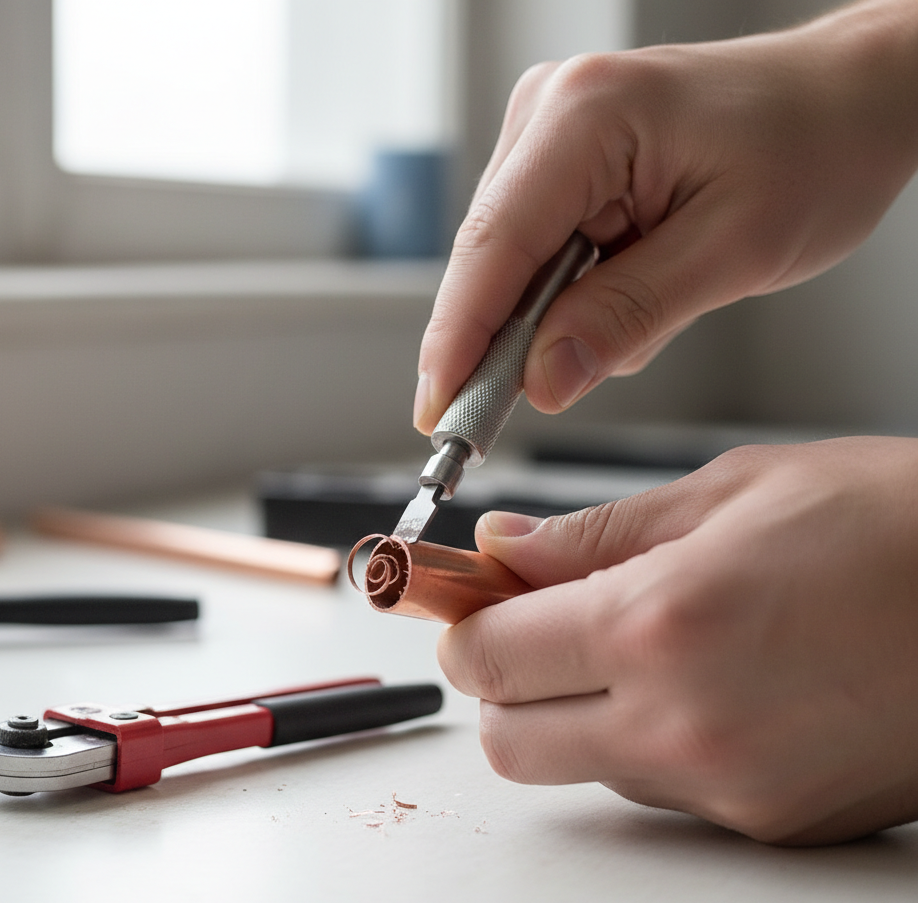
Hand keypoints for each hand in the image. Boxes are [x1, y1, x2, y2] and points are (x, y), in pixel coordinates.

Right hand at [414, 0, 917, 431]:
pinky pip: (541, 255)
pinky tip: (636, 285)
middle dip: (501, 343)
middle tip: (508, 417)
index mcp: (586, 118)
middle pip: (488, 261)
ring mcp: (550, 136)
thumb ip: (626, 318)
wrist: (850, 100)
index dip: (457, 341)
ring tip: (652, 306)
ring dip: (557, 316)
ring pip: (512, 266)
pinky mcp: (563, 162)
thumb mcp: (732, 250)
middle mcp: (551, 115)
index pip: (493, 248)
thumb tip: (541, 381)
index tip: (437, 416)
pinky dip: (574, 295)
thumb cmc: (815, 149)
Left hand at [437, 438, 917, 844]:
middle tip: (535, 626)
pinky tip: (708, 682)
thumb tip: (502, 548)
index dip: (459, 624)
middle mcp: (684, 725)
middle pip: (507, 743)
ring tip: (644, 643)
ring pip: (580, 768)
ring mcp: (730, 788)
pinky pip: (659, 790)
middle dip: (499, 684)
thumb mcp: (731, 493)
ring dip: (574, 711)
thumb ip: (594, 535)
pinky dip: (649, 740)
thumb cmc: (894, 524)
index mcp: (659, 624)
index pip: (485, 658)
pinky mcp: (771, 823)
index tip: (464, 599)